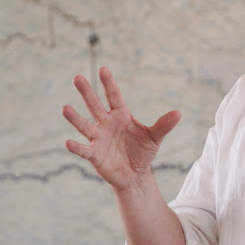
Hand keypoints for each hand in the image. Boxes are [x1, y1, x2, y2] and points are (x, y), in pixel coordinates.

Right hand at [62, 67, 180, 191]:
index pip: (114, 96)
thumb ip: (164, 125)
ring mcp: (99, 139)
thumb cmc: (143, 152)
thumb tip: (179, 113)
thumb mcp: (155, 137)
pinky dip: (76, 147)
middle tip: (77, 78)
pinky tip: (68, 142)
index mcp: (121, 116)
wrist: (135, 175)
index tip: (103, 69)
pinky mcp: (95, 155)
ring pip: (85, 126)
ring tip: (65, 108)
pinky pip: (84, 150)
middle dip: (87, 92)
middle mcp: (106, 124)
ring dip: (75, 118)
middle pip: (95, 106)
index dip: (109, 84)